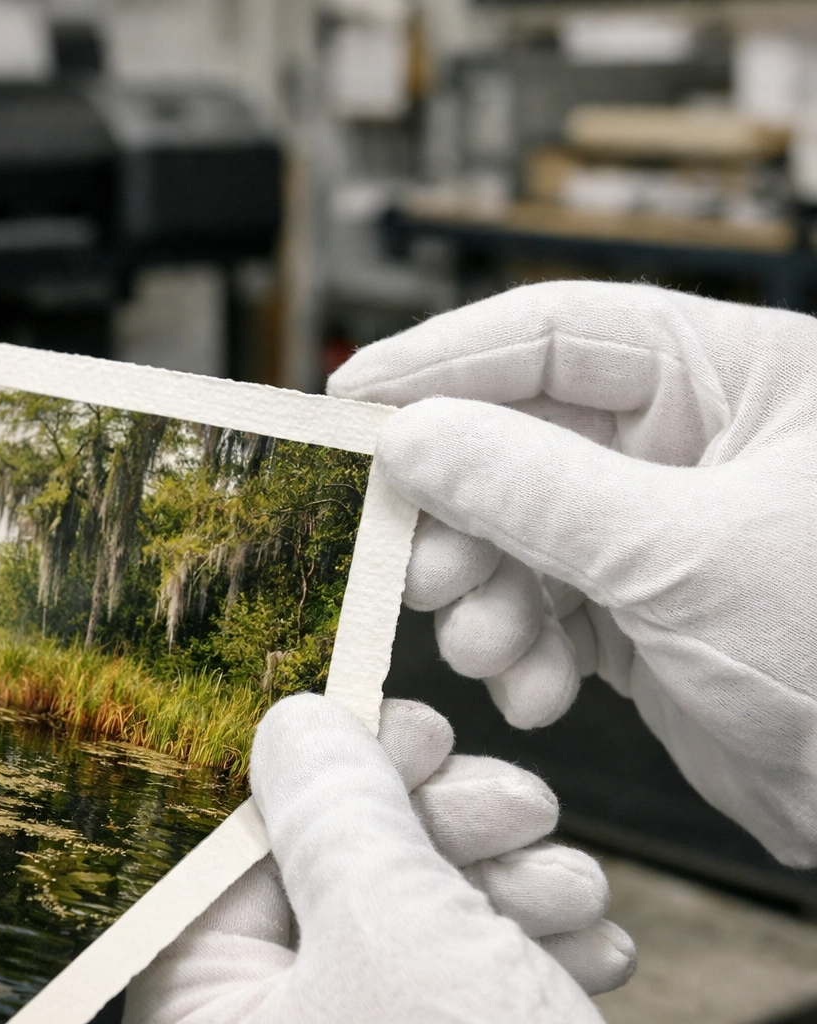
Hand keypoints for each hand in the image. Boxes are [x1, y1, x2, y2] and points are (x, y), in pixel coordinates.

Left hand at [125, 697, 633, 1023]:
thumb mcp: (395, 931)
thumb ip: (335, 808)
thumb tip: (296, 722)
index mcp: (208, 1011)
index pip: (243, 845)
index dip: (327, 768)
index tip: (408, 726)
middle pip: (336, 872)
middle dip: (440, 821)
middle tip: (516, 800)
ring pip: (413, 917)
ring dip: (504, 878)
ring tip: (571, 883)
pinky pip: (461, 976)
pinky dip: (526, 943)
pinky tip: (588, 938)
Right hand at [328, 280, 816, 867]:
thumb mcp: (681, 558)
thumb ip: (532, 490)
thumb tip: (412, 439)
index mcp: (735, 376)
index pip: (560, 332)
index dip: (444, 360)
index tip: (354, 399)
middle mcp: (692, 440)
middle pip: (521, 439)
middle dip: (461, 511)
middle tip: (415, 563)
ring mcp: (660, 527)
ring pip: (520, 531)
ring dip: (488, 594)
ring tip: (488, 645)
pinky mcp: (641, 606)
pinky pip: (546, 605)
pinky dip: (526, 649)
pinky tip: (538, 688)